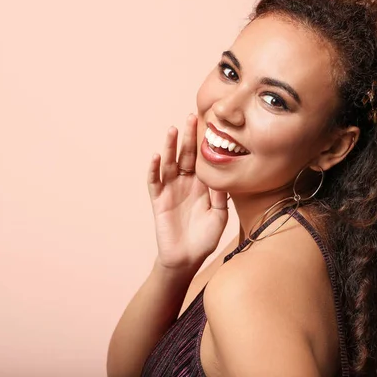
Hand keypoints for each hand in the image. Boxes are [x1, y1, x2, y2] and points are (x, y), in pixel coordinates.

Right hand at [147, 114, 228, 271]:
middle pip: (185, 155)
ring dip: (170, 146)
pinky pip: (154, 181)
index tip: (211, 124)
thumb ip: (221, 197)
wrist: (187, 258)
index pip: (202, 158)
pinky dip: (154, 168)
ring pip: (169, 163)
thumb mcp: (219, 216)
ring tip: (172, 130)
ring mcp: (171, 190)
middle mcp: (186, 183)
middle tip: (191, 117)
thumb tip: (222, 176)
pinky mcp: (159, 200)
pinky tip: (157, 156)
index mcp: (202, 184)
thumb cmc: (205, 238)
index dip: (204, 143)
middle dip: (188, 137)